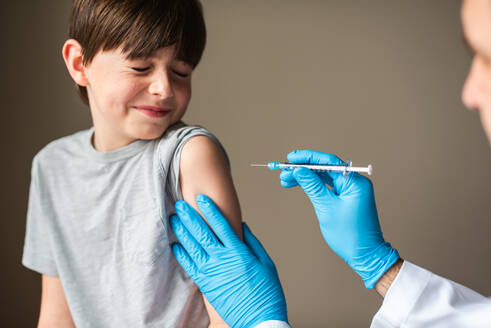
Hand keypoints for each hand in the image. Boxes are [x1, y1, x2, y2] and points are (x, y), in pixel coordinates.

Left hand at [170, 194, 287, 327]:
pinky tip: (175, 245)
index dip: (210, 210)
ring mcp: (212, 272)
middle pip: (203, 233)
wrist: (259, 320)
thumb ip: (252, 243)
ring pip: (193, 247)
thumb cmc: (266, 293)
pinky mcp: (206, 285)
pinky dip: (181, 255)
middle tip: (180, 203)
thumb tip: (241, 225)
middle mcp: (223, 260)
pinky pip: (190, 267)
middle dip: (190, 216)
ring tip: (174, 219)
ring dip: (182, 232)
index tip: (202, 198)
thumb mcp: (267, 263)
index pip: (221, 225)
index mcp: (239, 252)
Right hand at [280, 150, 399, 288]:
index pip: (328, 162)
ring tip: (285, 180)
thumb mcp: (326, 208)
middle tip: (284, 171)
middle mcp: (354, 182)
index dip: (307, 158)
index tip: (291, 158)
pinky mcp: (346, 197)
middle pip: (325, 167)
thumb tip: (298, 170)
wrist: (363, 255)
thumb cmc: (350, 235)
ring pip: (323, 176)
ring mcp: (350, 190)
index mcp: (355, 182)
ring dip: (304, 177)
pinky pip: (327, 185)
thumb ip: (312, 186)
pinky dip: (312, 185)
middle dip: (303, 168)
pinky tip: (297, 184)